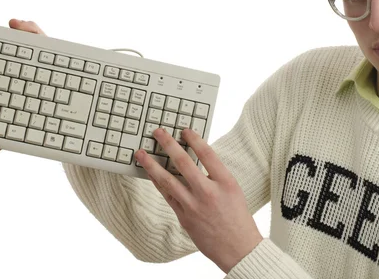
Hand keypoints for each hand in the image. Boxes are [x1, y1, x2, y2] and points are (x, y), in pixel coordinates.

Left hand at [135, 128, 262, 273]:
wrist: (237, 247)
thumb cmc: (237, 217)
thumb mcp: (233, 190)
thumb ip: (216, 174)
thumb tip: (196, 158)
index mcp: (225, 182)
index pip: (207, 154)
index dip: (194, 139)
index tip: (184, 130)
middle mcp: (208, 192)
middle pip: (183, 163)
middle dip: (168, 145)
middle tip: (158, 132)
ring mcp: (193, 206)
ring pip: (167, 180)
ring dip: (151, 165)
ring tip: (141, 154)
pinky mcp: (183, 217)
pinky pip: (167, 195)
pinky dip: (157, 182)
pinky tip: (150, 173)